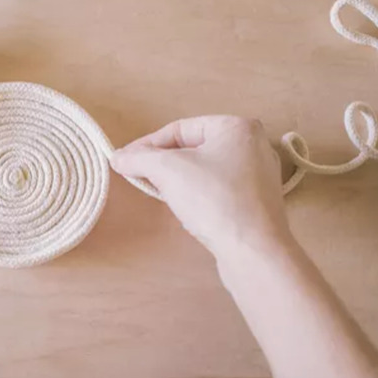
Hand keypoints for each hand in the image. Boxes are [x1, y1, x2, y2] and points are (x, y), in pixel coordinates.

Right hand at [111, 116, 291, 257]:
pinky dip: (198, 195)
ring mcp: (259, 175)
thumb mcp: (167, 170)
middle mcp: (253, 145)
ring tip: (161, 193)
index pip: (179, 128)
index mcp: (236, 127)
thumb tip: (118, 157)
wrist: (253, 250)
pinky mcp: (258, 203)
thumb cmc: (213, 198)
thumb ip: (139, 158)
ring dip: (179, 180)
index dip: (147, 145)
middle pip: (193, 148)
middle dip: (164, 163)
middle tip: (141, 177)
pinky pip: (219, 189)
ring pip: (205, 170)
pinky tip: (188, 210)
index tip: (125, 161)